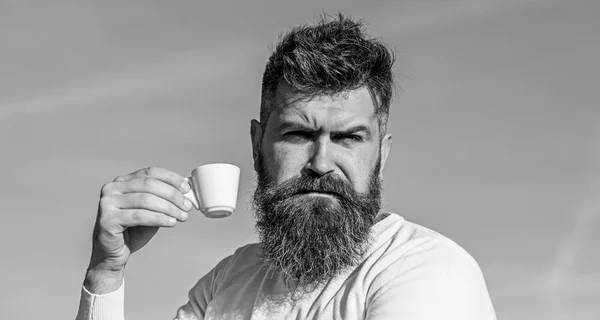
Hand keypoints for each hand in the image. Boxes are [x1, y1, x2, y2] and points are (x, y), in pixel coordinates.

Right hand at [85, 167, 191, 292]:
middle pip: (149, 185)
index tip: (187, 188)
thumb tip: (186, 191)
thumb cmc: (133, 230)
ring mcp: (107, 203)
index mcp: (122, 181)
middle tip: (187, 206)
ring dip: (169, 208)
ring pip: (145, 200)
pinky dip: (159, 218)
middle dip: (172, 195)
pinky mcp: (107, 219)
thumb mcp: (151, 210)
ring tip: (182, 216)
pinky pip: (139, 216)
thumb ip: (163, 199)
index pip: (150, 172)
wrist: (113, 254)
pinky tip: (171, 222)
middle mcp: (112, 189)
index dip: (171, 178)